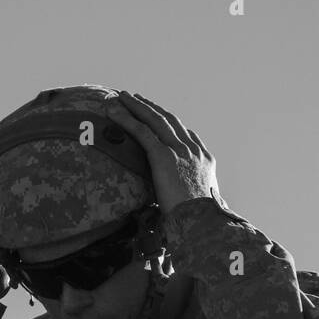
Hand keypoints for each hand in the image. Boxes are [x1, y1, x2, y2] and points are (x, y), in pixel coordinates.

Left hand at [104, 91, 219, 212]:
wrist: (203, 222)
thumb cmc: (200, 221)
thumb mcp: (198, 204)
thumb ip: (188, 195)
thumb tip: (179, 202)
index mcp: (204, 160)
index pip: (185, 133)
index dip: (169, 121)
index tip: (157, 113)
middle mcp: (193, 150)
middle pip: (169, 120)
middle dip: (150, 107)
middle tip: (135, 98)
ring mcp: (180, 151)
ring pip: (155, 120)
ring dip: (136, 106)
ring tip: (120, 96)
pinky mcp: (164, 156)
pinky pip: (142, 131)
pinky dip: (127, 119)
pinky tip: (114, 111)